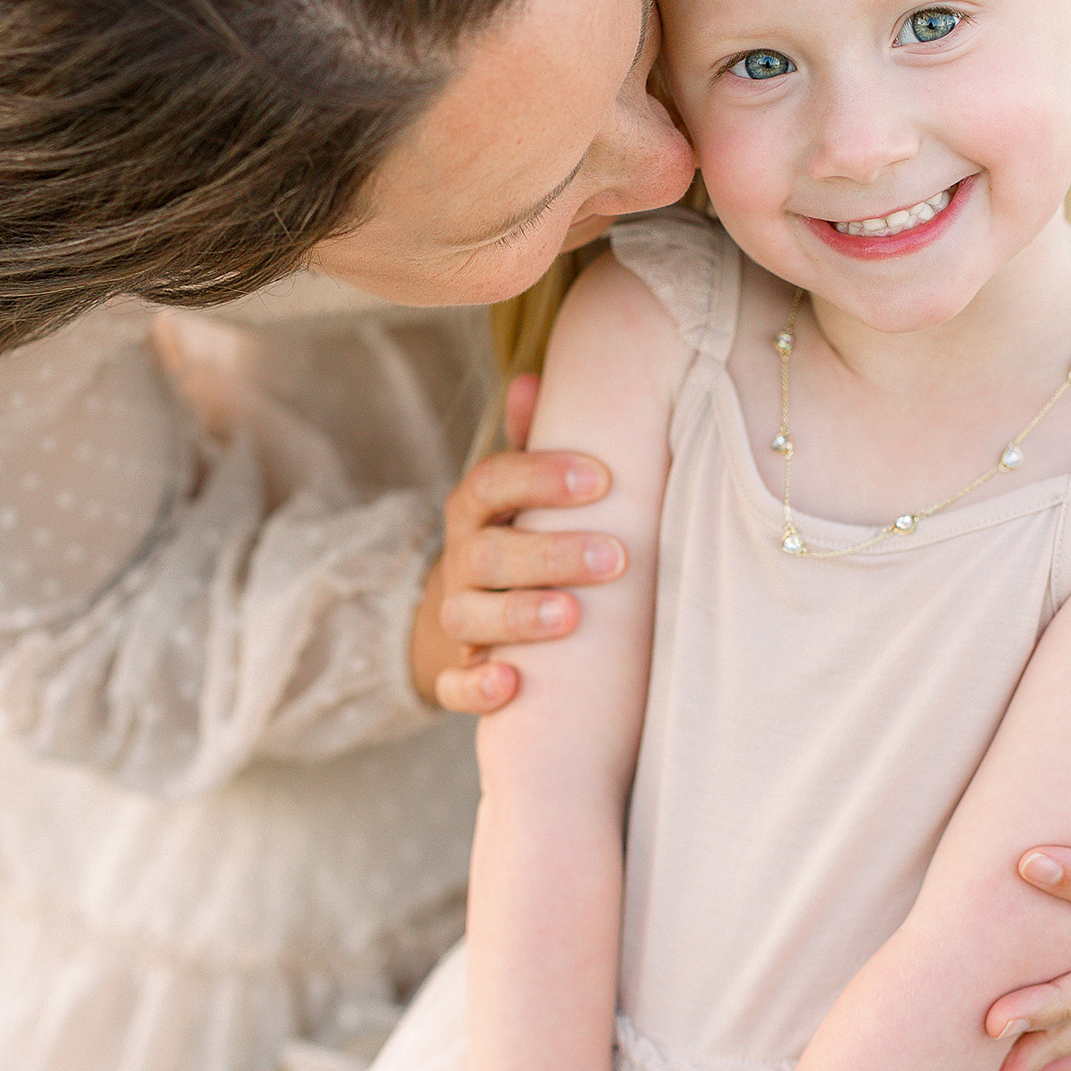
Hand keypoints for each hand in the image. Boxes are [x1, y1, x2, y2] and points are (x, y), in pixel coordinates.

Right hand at [411, 374, 626, 713]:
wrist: (469, 612)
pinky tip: (512, 685)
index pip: (493, 481)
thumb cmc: (521, 533)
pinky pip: (453, 687)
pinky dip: (477, 689)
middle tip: (617, 557)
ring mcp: (457, 618)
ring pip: (471, 617)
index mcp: (477, 508)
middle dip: (551, 554)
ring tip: (573, 616)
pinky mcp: (455, 673)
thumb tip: (531, 380)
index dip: (542, 477)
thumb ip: (537, 438)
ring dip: (520, 616)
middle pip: (490, 553)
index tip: (603, 478)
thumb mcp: (526, 488)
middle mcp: (461, 560)